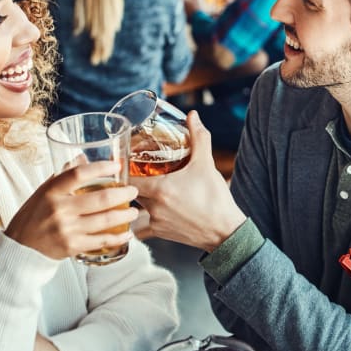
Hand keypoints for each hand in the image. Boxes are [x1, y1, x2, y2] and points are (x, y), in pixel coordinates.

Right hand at [5, 161, 137, 259]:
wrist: (21, 248)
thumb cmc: (34, 216)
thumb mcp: (44, 191)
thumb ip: (63, 176)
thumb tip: (82, 156)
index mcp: (51, 191)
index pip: (78, 173)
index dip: (100, 167)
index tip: (116, 165)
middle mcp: (59, 209)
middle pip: (100, 198)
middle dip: (123, 194)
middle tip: (133, 191)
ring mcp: (67, 229)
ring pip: (105, 220)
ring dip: (124, 215)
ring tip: (134, 211)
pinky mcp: (72, 246)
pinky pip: (101, 241)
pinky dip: (118, 237)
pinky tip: (127, 233)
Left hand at [133, 111, 245, 250]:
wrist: (226, 233)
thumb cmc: (215, 199)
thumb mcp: (205, 164)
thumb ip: (198, 137)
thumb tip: (193, 116)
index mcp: (159, 190)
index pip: (128, 179)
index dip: (124, 170)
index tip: (126, 161)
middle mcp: (153, 208)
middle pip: (132, 191)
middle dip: (135, 181)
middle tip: (140, 169)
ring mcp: (156, 223)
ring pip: (141, 205)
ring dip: (144, 195)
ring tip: (153, 184)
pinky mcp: (162, 234)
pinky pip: (150, 219)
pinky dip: (154, 210)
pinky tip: (166, 203)